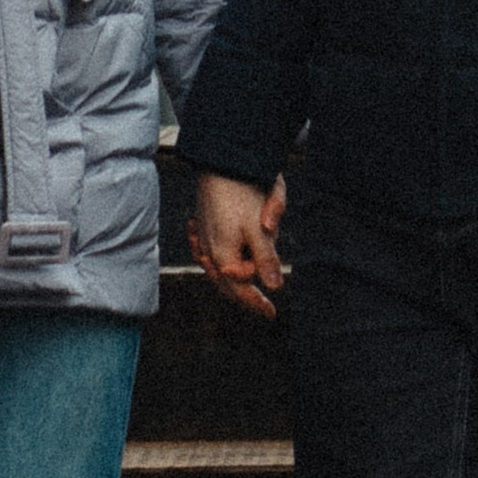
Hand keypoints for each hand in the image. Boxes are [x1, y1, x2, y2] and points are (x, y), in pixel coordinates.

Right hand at [190, 172, 285, 318]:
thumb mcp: (258, 229)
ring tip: (247, 285)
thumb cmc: (241, 193)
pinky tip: (223, 260)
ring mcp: (203, 238)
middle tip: (262, 305)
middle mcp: (208, 251)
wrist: (220, 162)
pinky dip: (220, 259)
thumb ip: (266, 259)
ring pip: (219, 267)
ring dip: (234, 275)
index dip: (257, 303)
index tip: (272, 315)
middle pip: (227, 283)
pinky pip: (211, 252)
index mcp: (222, 256)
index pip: (240, 290)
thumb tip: (275, 287)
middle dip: (245, 293)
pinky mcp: (203, 225)